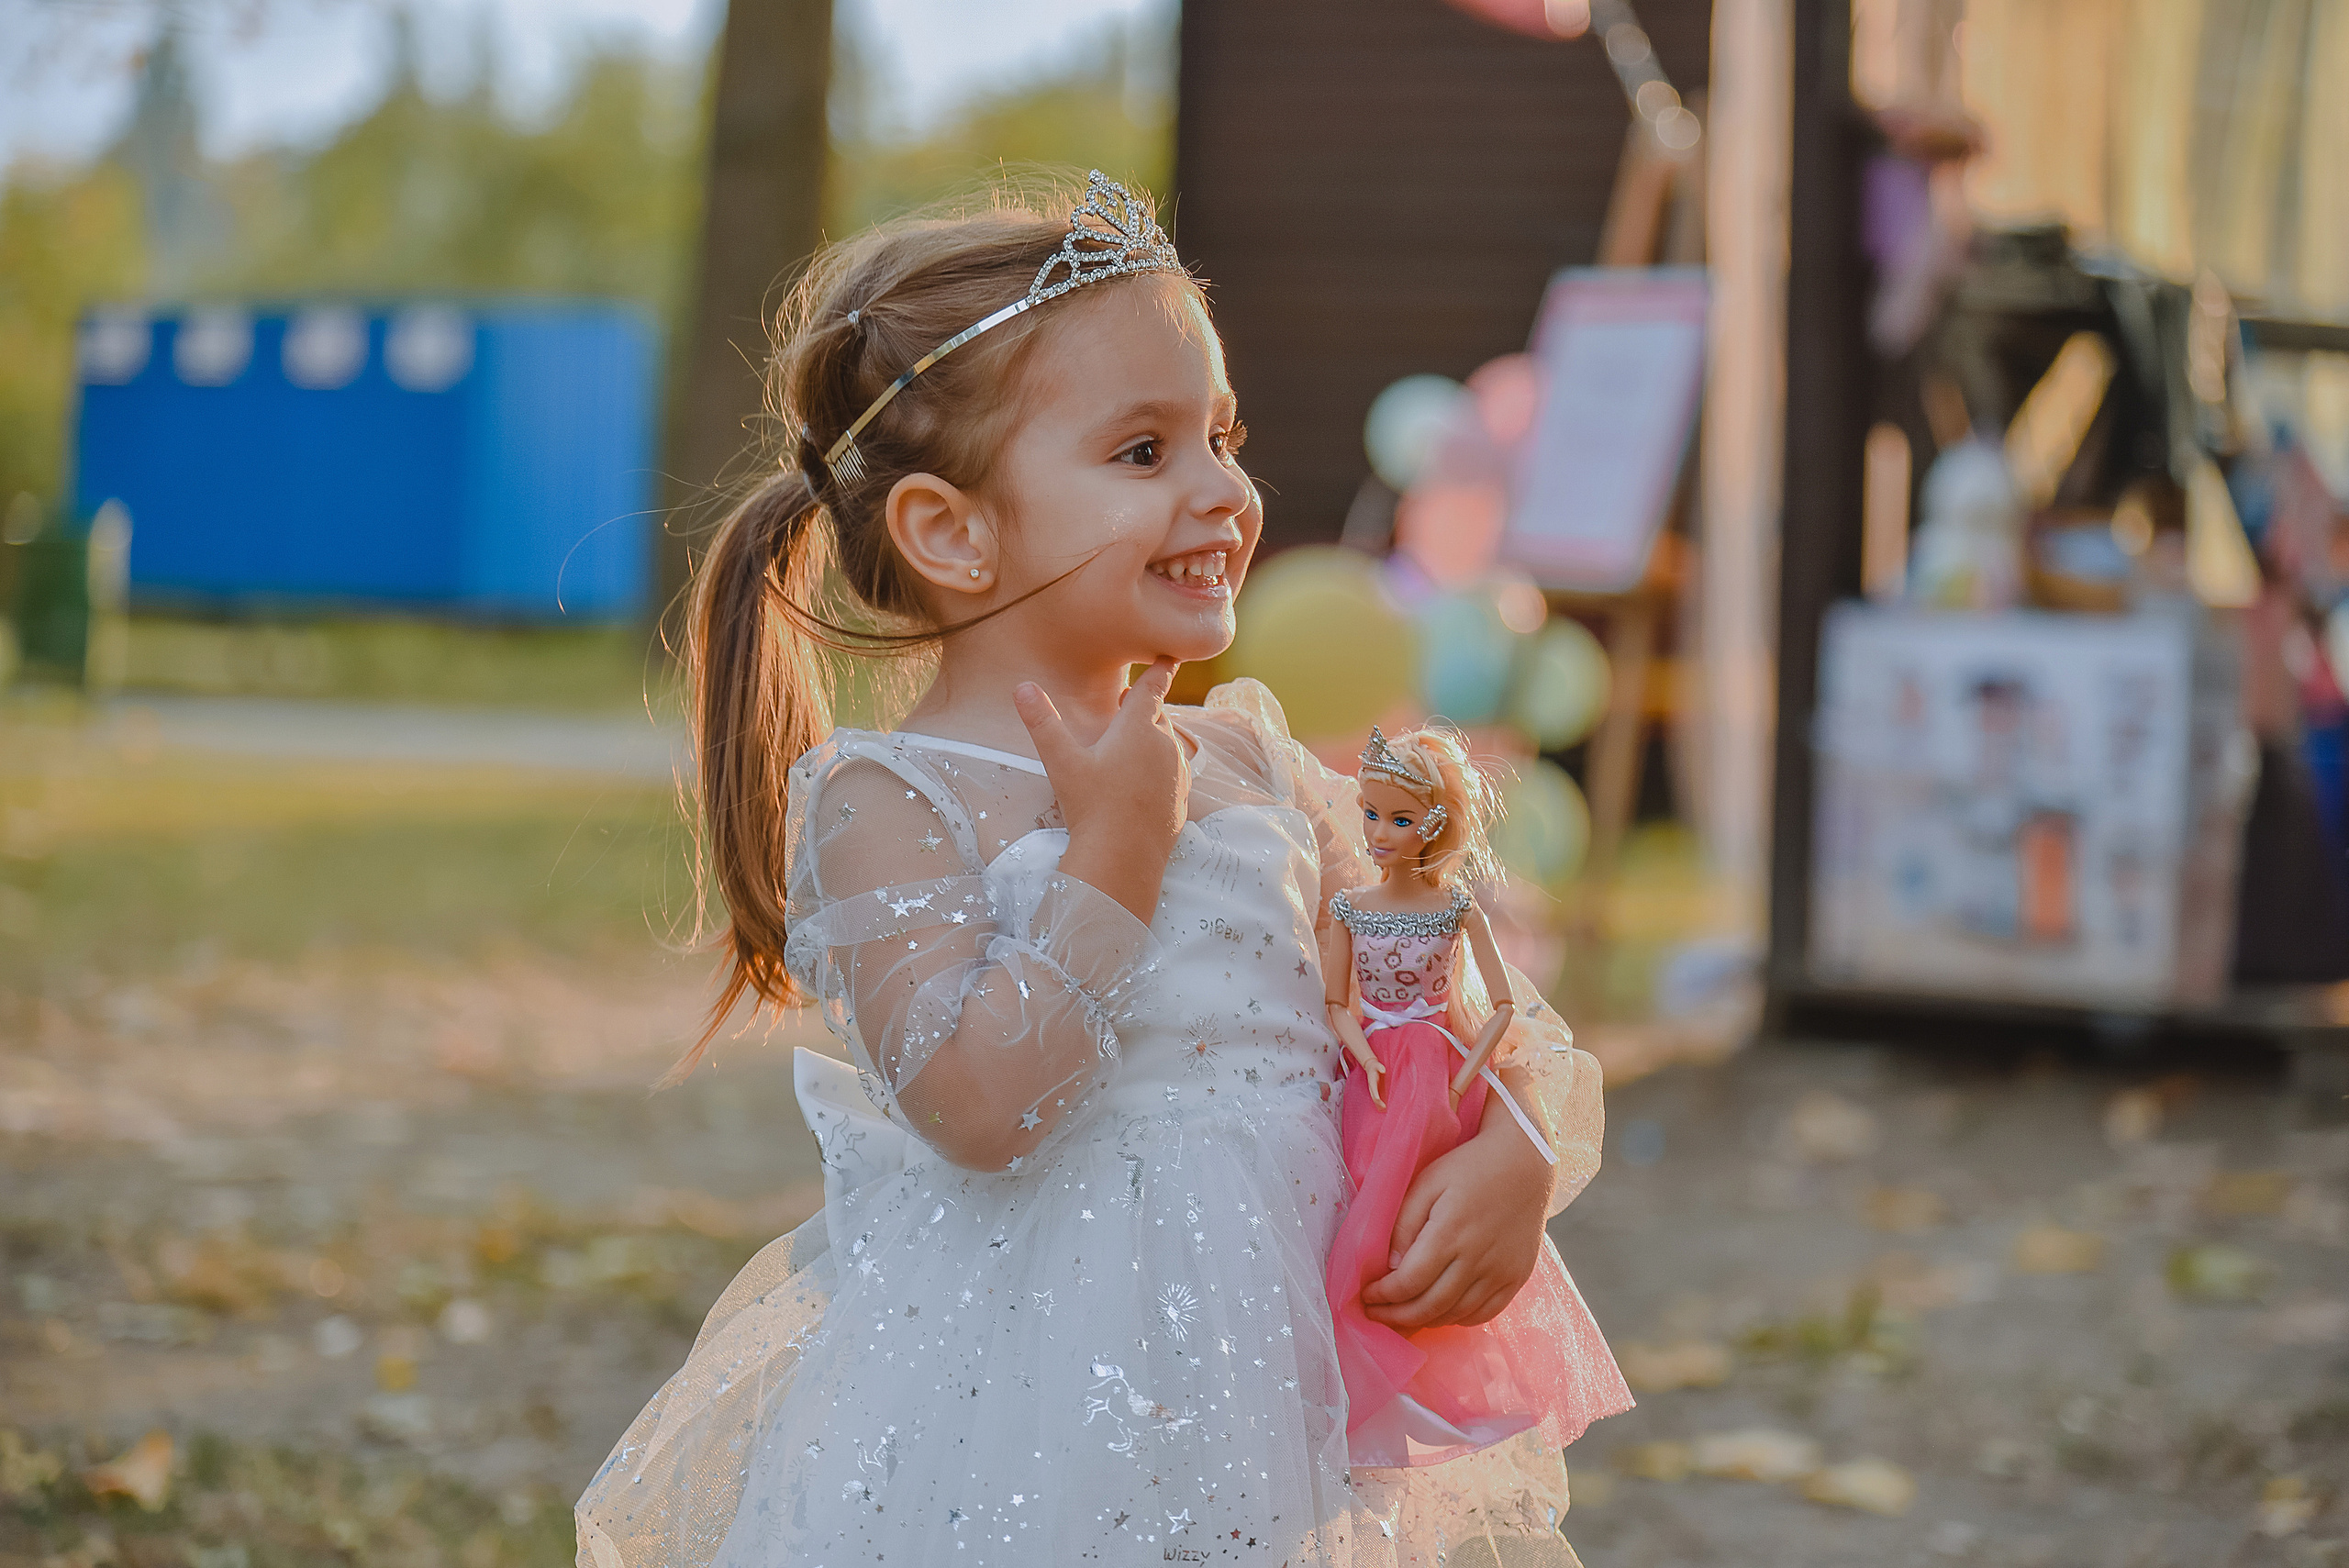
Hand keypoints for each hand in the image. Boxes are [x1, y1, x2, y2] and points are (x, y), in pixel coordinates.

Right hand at [1016, 659, 1188, 922]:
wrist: (1124, 858)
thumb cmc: (1091, 806)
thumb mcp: (1062, 762)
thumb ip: (1043, 723)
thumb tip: (1022, 687)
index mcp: (1138, 727)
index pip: (1153, 687)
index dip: (1162, 669)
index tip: (1170, 656)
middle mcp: (1165, 745)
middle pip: (1157, 716)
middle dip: (1143, 707)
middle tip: (1125, 703)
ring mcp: (1177, 773)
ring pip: (1167, 744)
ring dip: (1152, 738)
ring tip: (1131, 742)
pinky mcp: (1181, 799)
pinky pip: (1173, 772)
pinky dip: (1160, 767)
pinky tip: (1143, 780)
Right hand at [1355, 1049, 1385, 1108]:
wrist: (1371, 1067)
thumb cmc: (1375, 1066)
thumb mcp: (1378, 1065)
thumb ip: (1380, 1067)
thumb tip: (1383, 1070)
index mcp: (1372, 1081)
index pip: (1373, 1089)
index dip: (1375, 1095)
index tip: (1378, 1100)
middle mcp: (1371, 1087)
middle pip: (1373, 1096)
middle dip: (1378, 1103)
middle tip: (1384, 1108)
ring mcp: (1373, 1089)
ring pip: (1374, 1099)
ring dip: (1378, 1105)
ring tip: (1383, 1110)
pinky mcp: (1375, 1090)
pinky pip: (1376, 1098)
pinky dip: (1378, 1104)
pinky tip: (1382, 1109)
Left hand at [1360, 1110, 1548, 1329]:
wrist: (1527, 1163)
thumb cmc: (1469, 1167)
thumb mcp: (1427, 1182)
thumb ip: (1404, 1223)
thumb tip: (1390, 1267)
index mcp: (1450, 1232)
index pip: (1408, 1282)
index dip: (1383, 1296)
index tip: (1366, 1296)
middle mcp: (1477, 1258)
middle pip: (1430, 1307)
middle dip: (1396, 1317)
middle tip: (1377, 1315)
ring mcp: (1501, 1272)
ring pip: (1455, 1315)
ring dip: (1424, 1321)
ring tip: (1403, 1316)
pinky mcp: (1517, 1277)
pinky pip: (1484, 1314)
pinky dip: (1457, 1320)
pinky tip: (1440, 1312)